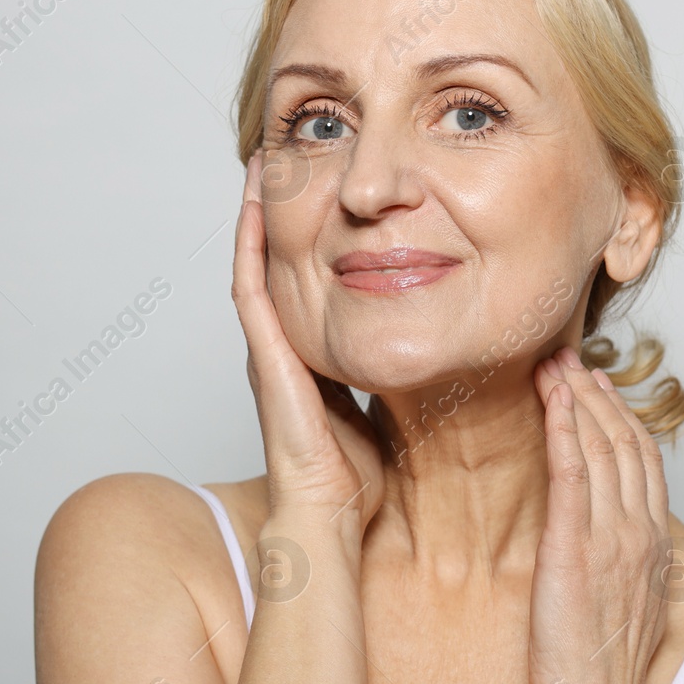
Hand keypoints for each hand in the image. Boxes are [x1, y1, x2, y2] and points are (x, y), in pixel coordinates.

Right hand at [231, 153, 385, 536]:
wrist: (330, 520)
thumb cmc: (358, 482)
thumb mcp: (383, 410)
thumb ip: (394, 378)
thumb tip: (433, 350)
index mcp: (309, 362)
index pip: (306, 286)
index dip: (311, 241)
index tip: (324, 197)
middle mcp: (283, 351)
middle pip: (276, 267)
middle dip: (280, 216)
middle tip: (286, 163)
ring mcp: (269, 353)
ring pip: (256, 267)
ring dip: (258, 216)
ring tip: (265, 166)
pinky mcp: (266, 359)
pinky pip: (252, 290)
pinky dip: (250, 245)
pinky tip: (256, 204)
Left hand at [528, 344, 671, 683]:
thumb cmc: (604, 671)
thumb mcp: (626, 607)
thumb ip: (623, 567)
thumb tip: (610, 553)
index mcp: (652, 544)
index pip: (644, 462)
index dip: (623, 417)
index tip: (599, 387)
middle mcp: (638, 532)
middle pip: (625, 443)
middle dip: (596, 394)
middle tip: (570, 357)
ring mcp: (610, 538)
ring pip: (601, 448)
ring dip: (577, 398)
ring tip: (555, 363)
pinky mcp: (575, 548)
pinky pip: (573, 474)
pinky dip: (565, 430)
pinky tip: (553, 401)